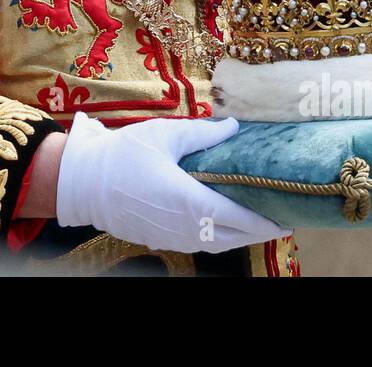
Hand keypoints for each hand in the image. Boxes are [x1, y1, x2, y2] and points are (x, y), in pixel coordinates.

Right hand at [55, 112, 291, 253]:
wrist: (83, 182)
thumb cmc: (124, 155)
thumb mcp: (166, 135)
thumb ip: (204, 134)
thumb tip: (234, 127)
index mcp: (192, 202)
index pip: (242, 220)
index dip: (267, 222)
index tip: (288, 217)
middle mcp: (187, 228)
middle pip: (234, 238)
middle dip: (259, 230)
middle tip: (279, 218)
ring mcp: (173, 238)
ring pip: (217, 245)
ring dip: (239, 236)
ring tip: (255, 221)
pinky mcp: (160, 239)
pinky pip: (199, 243)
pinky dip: (217, 237)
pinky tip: (221, 222)